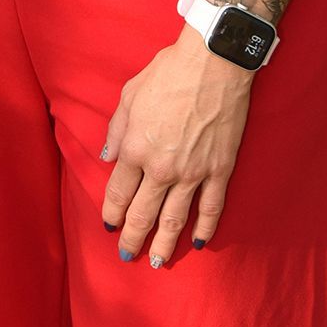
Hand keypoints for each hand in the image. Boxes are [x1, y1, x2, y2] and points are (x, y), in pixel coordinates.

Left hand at [100, 27, 254, 267]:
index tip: (109, 226)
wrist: (213, 63)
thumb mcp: (129, 95)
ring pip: (176, 219)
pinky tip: (198, 242)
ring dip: (164, 243)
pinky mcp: (219, 170)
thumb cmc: (167, 73)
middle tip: (127, 255)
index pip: (118, 192)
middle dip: (133, 237)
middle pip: (144, 213)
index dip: (112, 212)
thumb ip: (116, 131)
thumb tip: (108, 157)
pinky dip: (205, 228)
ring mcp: (193, 173)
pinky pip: (211, 207)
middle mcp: (162, 168)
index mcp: (135, 149)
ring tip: (158, 262)